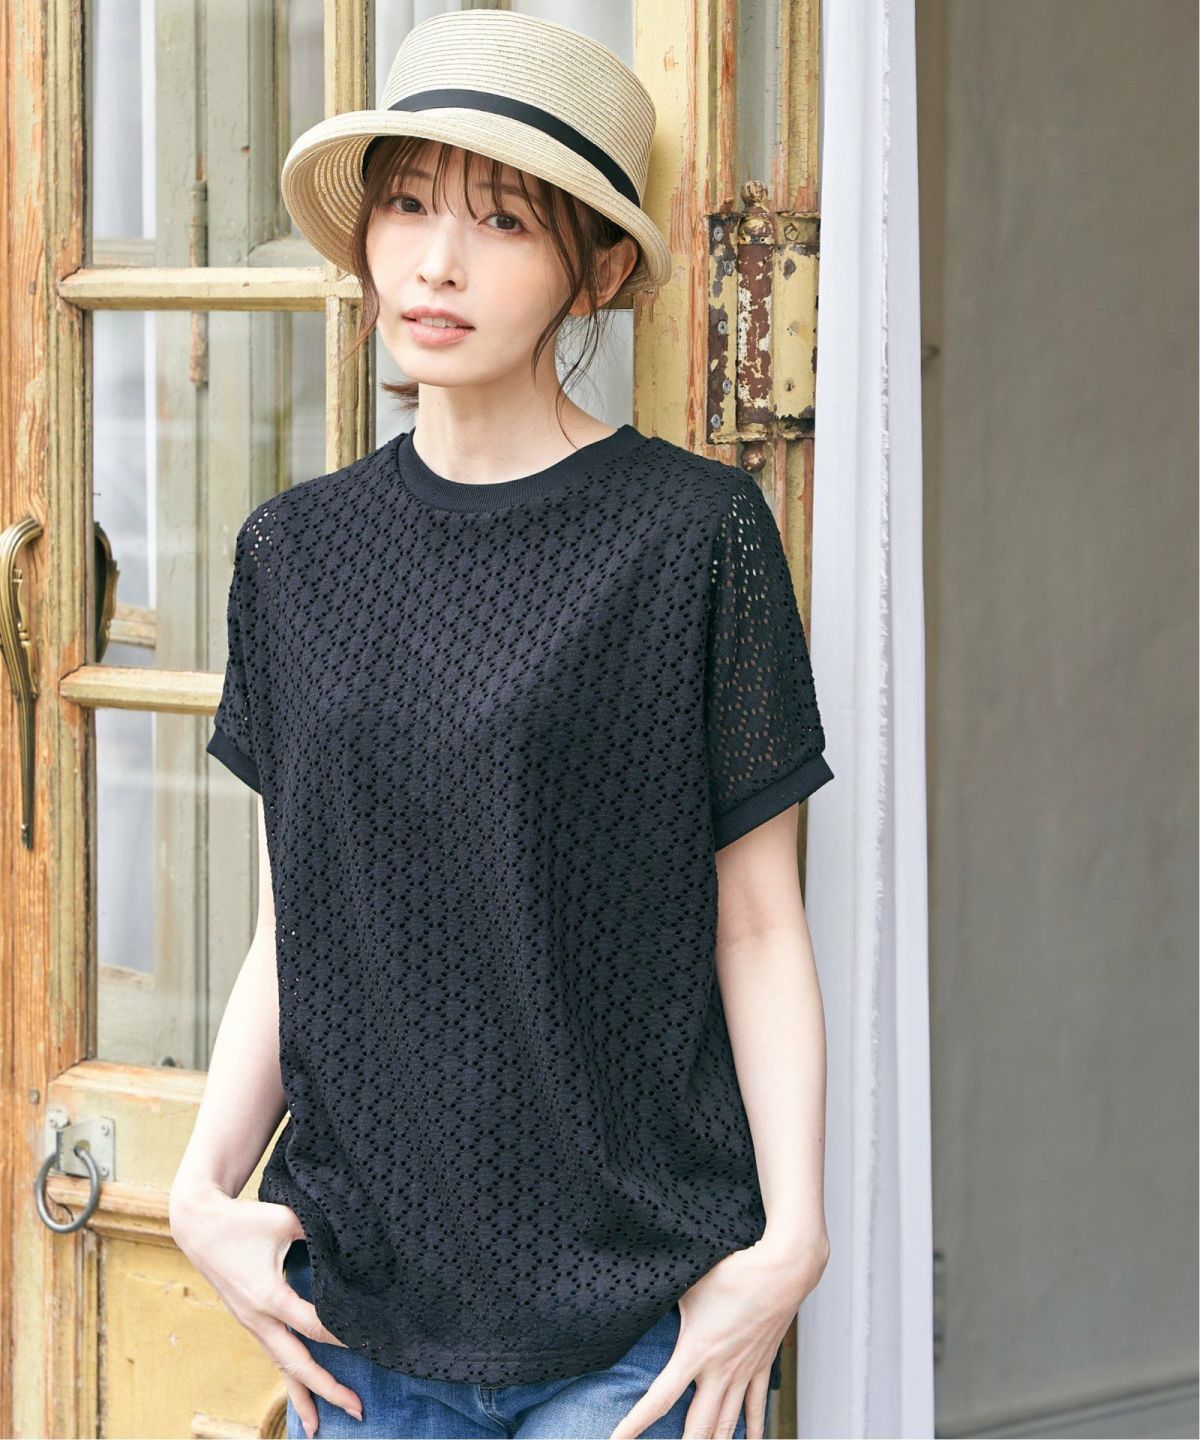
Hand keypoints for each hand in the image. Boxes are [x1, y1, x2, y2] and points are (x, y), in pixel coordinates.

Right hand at [168, 1186, 361, 1436]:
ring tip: (318, 1427)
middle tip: (357, 1411)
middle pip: (297, 1364)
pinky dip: (288, 1377)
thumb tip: (356, 1239)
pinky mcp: (250, 1321)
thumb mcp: (287, 1219)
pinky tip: (299, 1395)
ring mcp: (252, 1324)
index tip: (373, 1344)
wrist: (198, 1225)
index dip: (344, 1336)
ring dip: (303, 1396)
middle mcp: (259, 1318)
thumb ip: (321, 1232)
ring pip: (281, 1367)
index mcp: (269, 1296)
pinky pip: (272, 1356)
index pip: (314, 1325)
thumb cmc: (245, 1220)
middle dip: (327, 1389)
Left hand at [608, 1232, 828, 1439]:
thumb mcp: (689, 1285)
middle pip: (697, 1428)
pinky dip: (754, 1430)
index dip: (635, 1424)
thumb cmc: (735, 1273)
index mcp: (696, 1352)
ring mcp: (744, 1372)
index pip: (659, 1399)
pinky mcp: (763, 1367)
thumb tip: (643, 1297)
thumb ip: (667, 1301)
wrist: (782, 1272)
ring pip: (728, 1426)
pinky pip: (757, 1408)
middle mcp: (720, 1371)